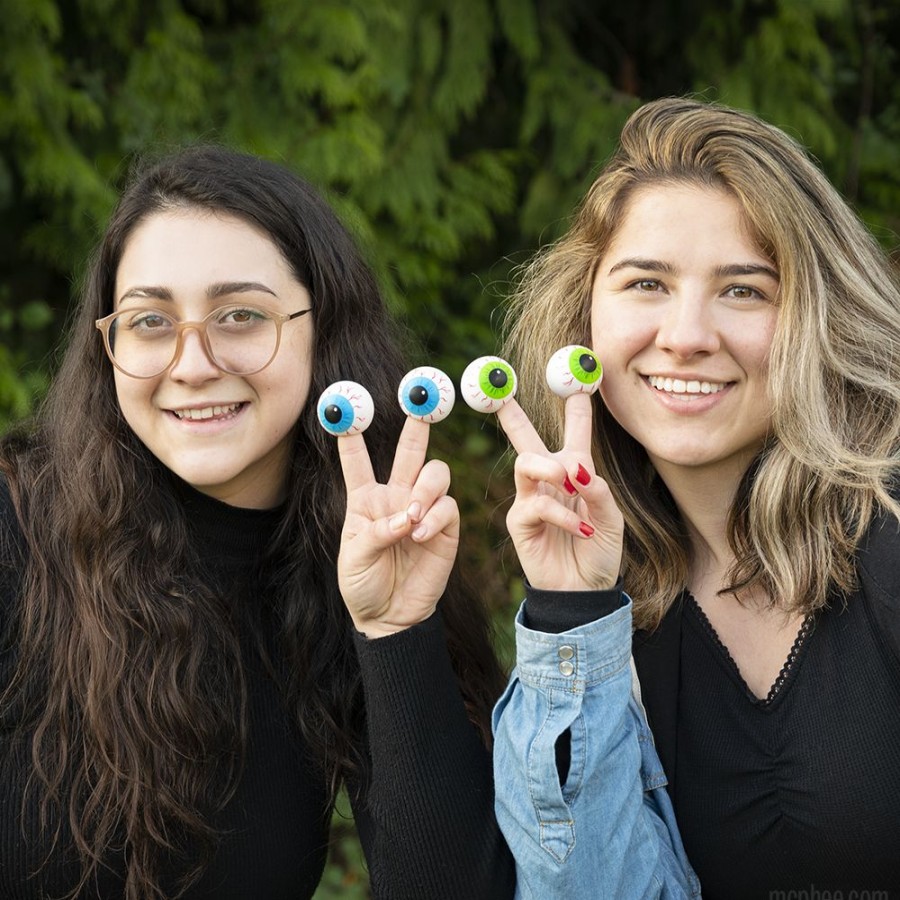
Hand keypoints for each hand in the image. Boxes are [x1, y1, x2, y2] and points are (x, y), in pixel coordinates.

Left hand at [336, 416, 458, 637]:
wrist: (390, 616)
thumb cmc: (363, 585)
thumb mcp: (354, 558)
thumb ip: (376, 533)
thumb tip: (405, 517)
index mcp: (365, 500)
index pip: (358, 462)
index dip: (351, 438)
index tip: (344, 413)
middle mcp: (396, 497)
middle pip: (409, 452)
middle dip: (416, 424)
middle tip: (423, 401)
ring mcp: (423, 510)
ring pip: (436, 473)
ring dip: (426, 488)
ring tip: (413, 516)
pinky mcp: (446, 528)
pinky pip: (448, 506)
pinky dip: (435, 516)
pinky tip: (420, 535)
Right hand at [496, 394, 623, 591]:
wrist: (585, 592)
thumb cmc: (599, 553)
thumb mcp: (611, 519)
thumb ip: (598, 491)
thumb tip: (578, 468)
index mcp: (575, 474)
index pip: (574, 435)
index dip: (576, 410)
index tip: (579, 383)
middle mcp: (550, 481)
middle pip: (527, 439)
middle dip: (513, 414)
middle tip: (501, 392)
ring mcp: (531, 499)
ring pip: (526, 463)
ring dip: (549, 467)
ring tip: (570, 482)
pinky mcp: (520, 522)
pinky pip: (536, 504)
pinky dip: (561, 514)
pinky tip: (580, 531)